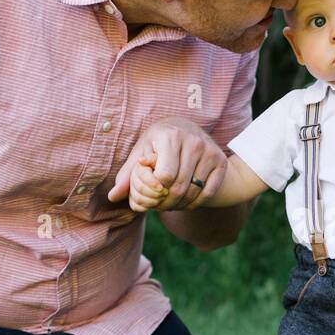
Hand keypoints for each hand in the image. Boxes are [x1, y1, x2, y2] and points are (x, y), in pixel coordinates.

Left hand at [109, 117, 226, 210]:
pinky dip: (195, 204)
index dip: (155, 191)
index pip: (164, 177)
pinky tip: (184, 202)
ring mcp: (210, 152)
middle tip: (158, 206)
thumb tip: (113, 196)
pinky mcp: (221, 162)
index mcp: (170, 136)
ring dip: (179, 205)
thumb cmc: (159, 141)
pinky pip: (208, 193)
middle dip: (165, 203)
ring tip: (169, 204)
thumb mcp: (141, 151)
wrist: (187, 127)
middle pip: (179, 187)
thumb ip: (128, 174)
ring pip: (193, 192)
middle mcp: (193, 142)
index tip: (150, 192)